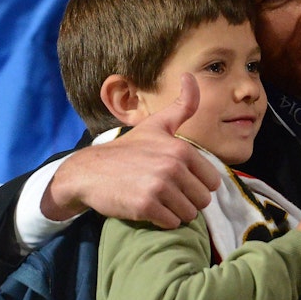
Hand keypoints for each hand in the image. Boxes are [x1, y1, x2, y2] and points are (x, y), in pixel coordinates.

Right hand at [42, 74, 220, 227]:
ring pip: (189, 214)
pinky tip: (150, 209)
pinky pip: (172, 223)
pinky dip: (163, 221)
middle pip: (202, 200)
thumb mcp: (157, 125)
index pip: (212, 182)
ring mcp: (159, 187)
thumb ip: (182, 106)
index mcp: (182, 150)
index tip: (180, 181)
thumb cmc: (128, 150)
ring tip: (159, 201)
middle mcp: (173, 167)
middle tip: (168, 193)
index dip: (197, 185)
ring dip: (177, 212)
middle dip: (188, 200)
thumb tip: (191, 76)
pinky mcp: (146, 206)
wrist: (88, 172)